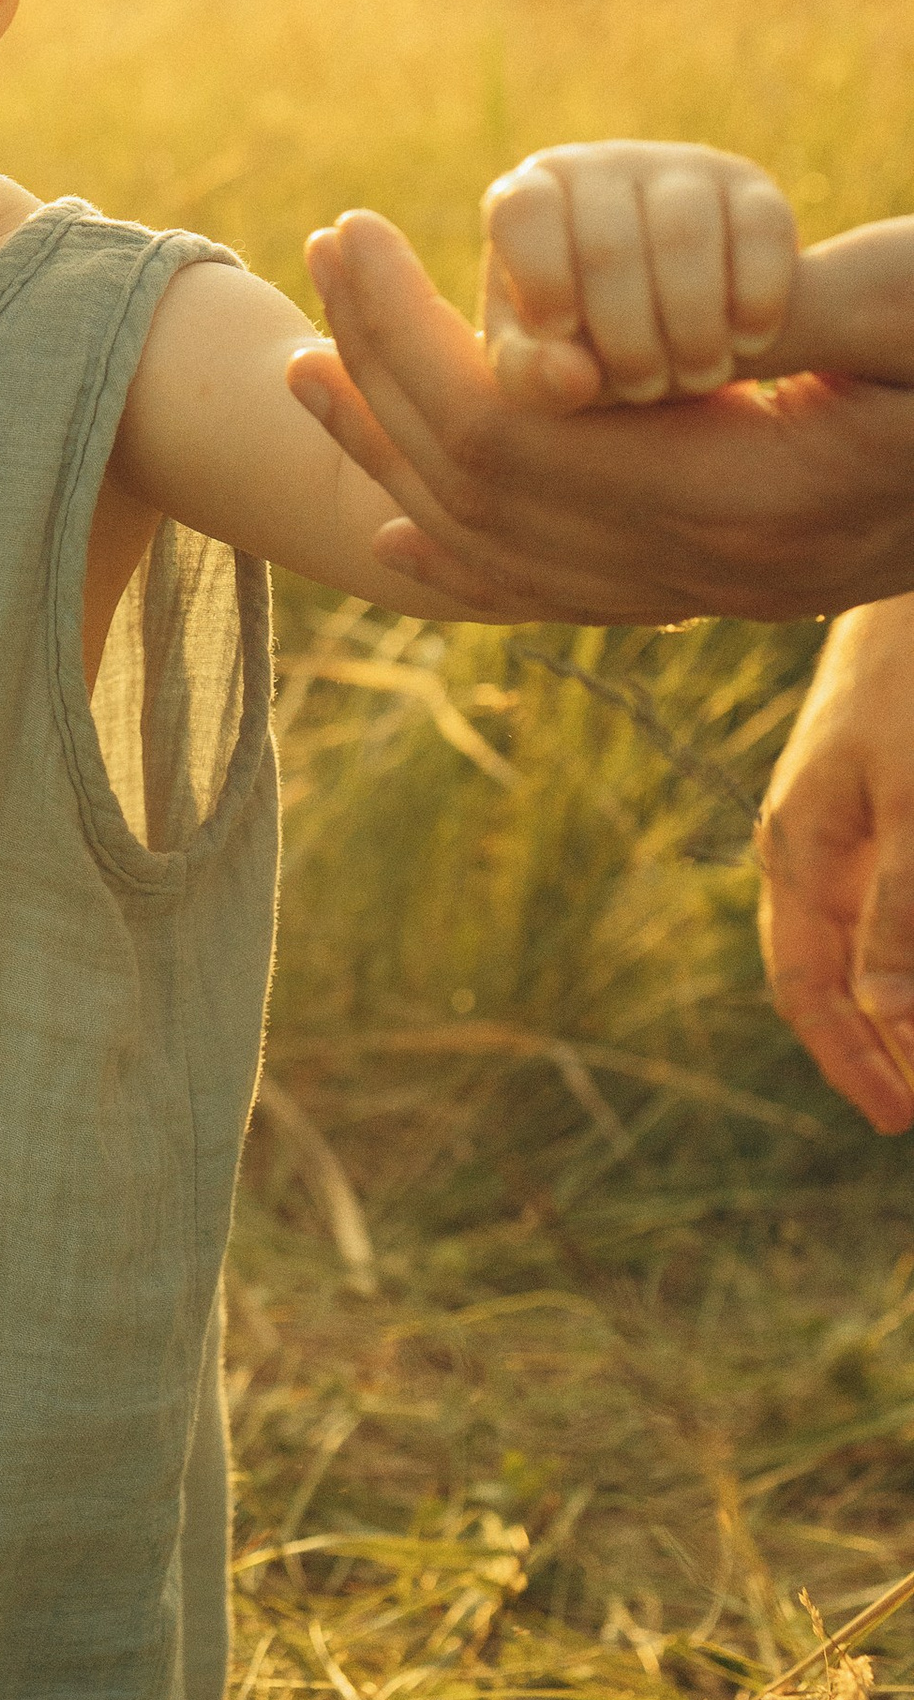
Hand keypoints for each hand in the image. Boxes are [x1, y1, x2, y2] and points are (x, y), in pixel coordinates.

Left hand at [287, 207, 913, 619]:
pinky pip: (558, 592)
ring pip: (503, 552)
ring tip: (307, 367)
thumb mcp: (911, 307)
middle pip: (483, 493)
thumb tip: (664, 329)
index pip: (515, 433)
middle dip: (377, 376)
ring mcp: (716, 592)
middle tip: (316, 256)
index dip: (411, 338)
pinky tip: (398, 520)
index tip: (356, 229)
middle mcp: (713, 570)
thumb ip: (793, 311)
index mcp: (747, 498)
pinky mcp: (723, 581)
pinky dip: (462, 551)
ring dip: (389, 455)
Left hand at [482, 141, 798, 411]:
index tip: (559, 331)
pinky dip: (757, 294)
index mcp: (532, 197)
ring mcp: (680, 168)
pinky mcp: (751, 187)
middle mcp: (602, 167)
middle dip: (628, 335)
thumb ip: (531, 375)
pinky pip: (760, 228)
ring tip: (698, 378)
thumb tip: (572, 378)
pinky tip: (750, 342)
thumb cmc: (578, 340)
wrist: (665, 321)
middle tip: (644, 390)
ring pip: (685, 233)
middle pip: (609, 244)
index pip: (523, 211)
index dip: (540, 275)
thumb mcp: (538, 365)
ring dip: (694, 322)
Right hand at [757, 597, 913, 1132]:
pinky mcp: (889, 807)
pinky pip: (893, 899)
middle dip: (884, 1042)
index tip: (900, 1120)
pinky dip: (906, 945)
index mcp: (796, 852)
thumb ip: (905, 908)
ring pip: (872, 941)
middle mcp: (814, 850)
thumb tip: (894, 1024)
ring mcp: (851, 828)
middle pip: (837, 975)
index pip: (808, 990)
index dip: (854, 1060)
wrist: (913, 579)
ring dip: (902, 995)